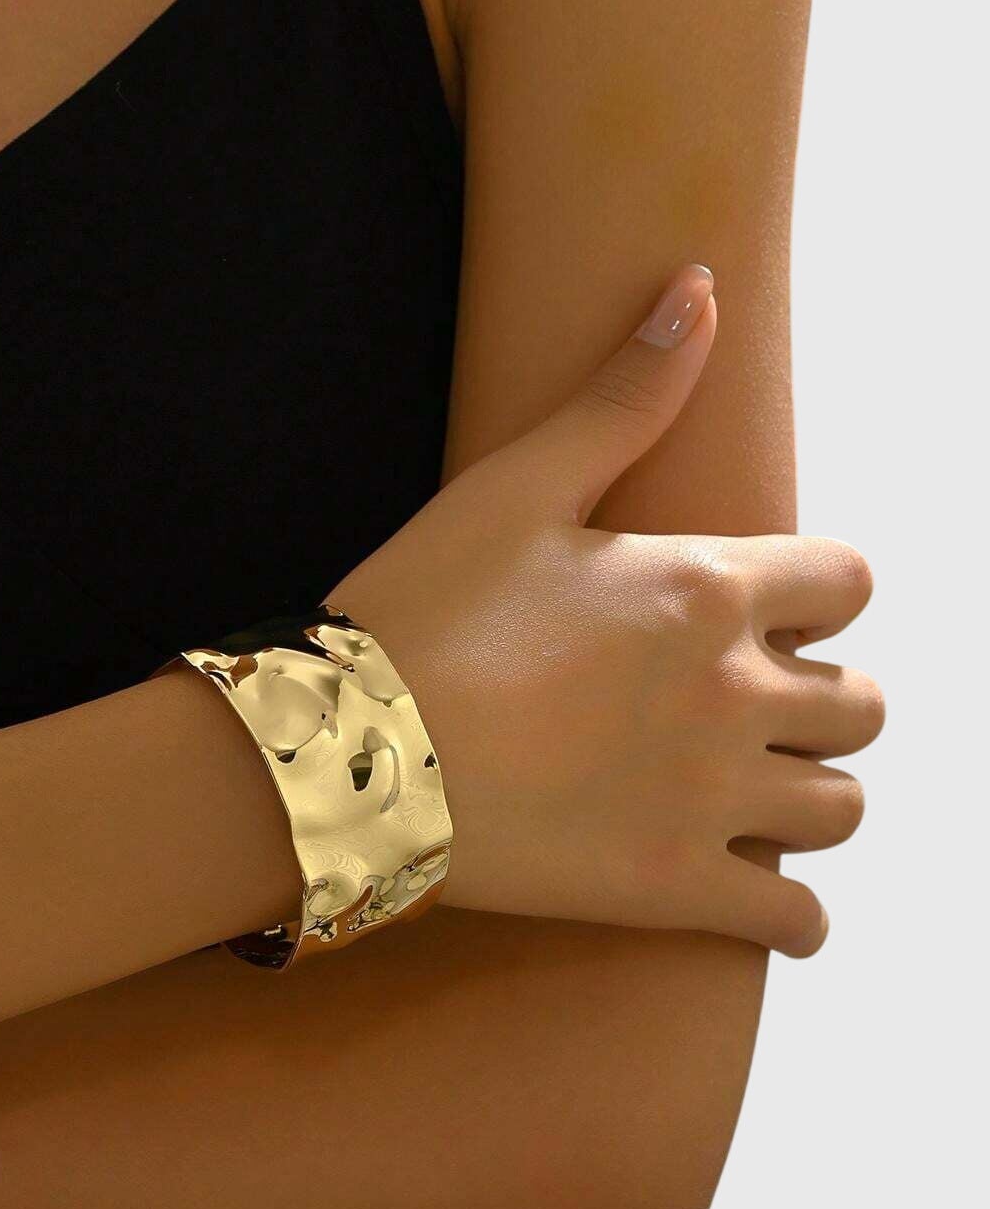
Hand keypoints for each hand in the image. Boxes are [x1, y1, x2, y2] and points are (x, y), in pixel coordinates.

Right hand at [325, 263, 883, 957]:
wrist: (343, 754)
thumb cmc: (419, 613)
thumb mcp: (516, 486)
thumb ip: (623, 394)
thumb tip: (698, 286)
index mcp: (709, 588)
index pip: (851, 582)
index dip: (821, 597)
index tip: (770, 617)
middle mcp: (735, 692)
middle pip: (864, 704)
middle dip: (825, 701)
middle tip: (757, 711)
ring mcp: (712, 799)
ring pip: (844, 809)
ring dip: (814, 796)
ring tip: (757, 796)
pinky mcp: (675, 892)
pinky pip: (796, 922)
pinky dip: (795, 917)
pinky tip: (759, 898)